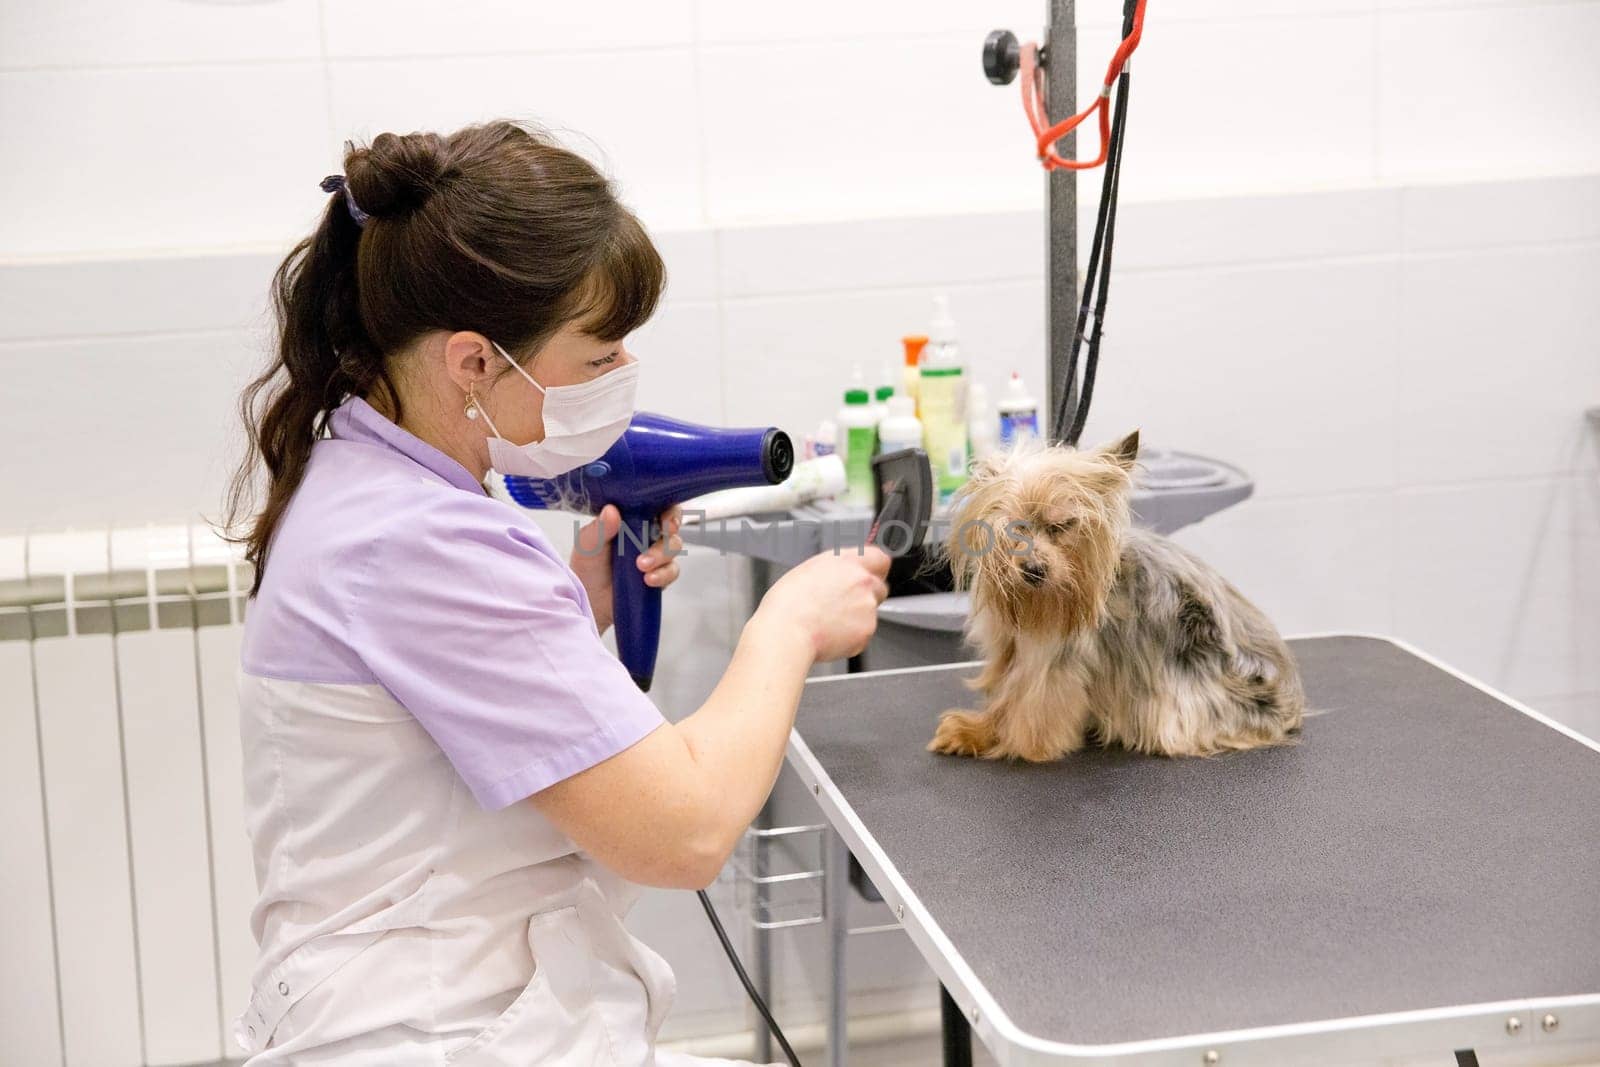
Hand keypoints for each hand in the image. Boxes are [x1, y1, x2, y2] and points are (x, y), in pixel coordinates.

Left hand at [570, 506, 683, 632]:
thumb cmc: (587, 567)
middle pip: (671, 525)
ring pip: (673, 547)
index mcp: (632, 519)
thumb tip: (612, 510)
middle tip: (661, 535)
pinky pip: (671, 571)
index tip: (665, 518)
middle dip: (669, 531)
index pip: (658, 505)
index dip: (668, 509)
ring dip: (661, 555)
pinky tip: (649, 579)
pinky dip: (663, 574)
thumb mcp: (587, 545)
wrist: (589, 601)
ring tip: (642, 566)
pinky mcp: (659, 575)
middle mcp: (647, 534)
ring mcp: (656, 554)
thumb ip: (600, 528)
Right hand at [756, 547, 890, 661]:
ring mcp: (867, 605)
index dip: (875, 569)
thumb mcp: (808, 570)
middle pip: (879, 587)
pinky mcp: (867, 629)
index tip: (870, 575)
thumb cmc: (787, 604)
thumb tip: (840, 575)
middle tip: (844, 604)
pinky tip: (831, 633)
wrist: (786, 632)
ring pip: (871, 612)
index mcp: (846, 561)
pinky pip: (864, 633)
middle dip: (867, 596)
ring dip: (857, 617)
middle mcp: (862, 580)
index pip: (880, 557)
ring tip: (829, 621)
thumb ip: (834, 570)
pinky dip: (852, 636)